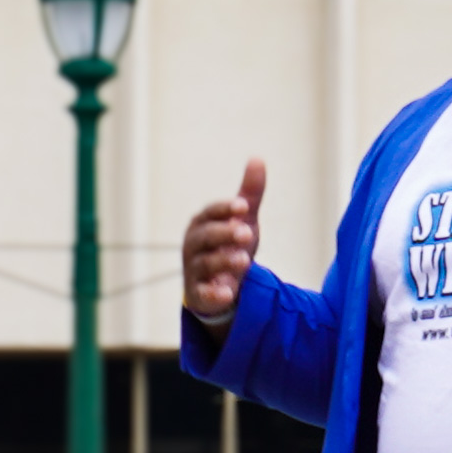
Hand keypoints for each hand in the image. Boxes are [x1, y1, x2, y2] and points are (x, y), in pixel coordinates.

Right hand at [182, 159, 265, 321]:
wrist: (221, 283)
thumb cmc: (229, 244)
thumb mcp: (243, 219)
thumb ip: (250, 194)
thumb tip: (257, 158)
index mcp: (202, 223)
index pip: (210, 213)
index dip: (224, 209)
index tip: (244, 206)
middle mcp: (194, 245)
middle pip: (205, 237)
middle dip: (224, 233)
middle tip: (247, 232)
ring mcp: (194, 270)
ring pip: (205, 264)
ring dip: (224, 261)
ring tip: (246, 260)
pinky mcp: (199, 294)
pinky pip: (203, 294)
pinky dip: (213, 294)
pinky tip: (228, 294)